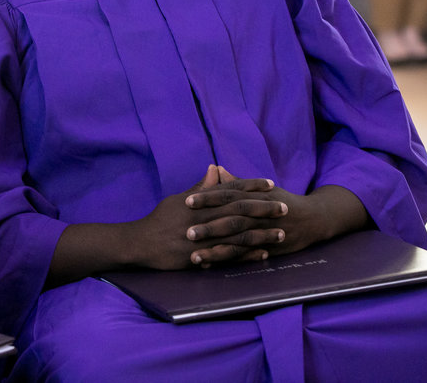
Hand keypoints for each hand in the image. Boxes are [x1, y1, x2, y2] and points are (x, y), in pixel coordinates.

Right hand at [135, 166, 286, 269]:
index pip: (230, 190)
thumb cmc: (159, 220)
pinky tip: (263, 254)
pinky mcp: (202, 257)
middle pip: (239, 211)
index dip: (251, 186)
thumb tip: (214, 169)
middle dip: (264, 208)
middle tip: (286, 207)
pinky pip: (229, 255)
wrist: (140, 243)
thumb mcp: (178, 200)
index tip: (270, 184)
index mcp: (199, 202)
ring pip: (238, 234)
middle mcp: (203, 218)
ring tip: (281, 232)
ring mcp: (204, 238)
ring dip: (261, 233)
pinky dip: (247, 255)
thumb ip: (199, 187)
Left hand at [187, 169, 370, 260]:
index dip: (208, 197)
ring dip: (216, 249)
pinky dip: (230, 261)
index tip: (186, 201)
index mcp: (255, 195)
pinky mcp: (270, 248)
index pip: (228, 195)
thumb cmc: (281, 201)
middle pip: (232, 219)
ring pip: (238, 240)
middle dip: (209, 226)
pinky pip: (247, 256)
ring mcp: (265, 232)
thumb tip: (215, 168)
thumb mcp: (261, 189)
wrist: (314, 219)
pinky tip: (212, 265)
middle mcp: (260, 213)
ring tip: (194, 255)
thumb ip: (236, 182)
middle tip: (187, 231)